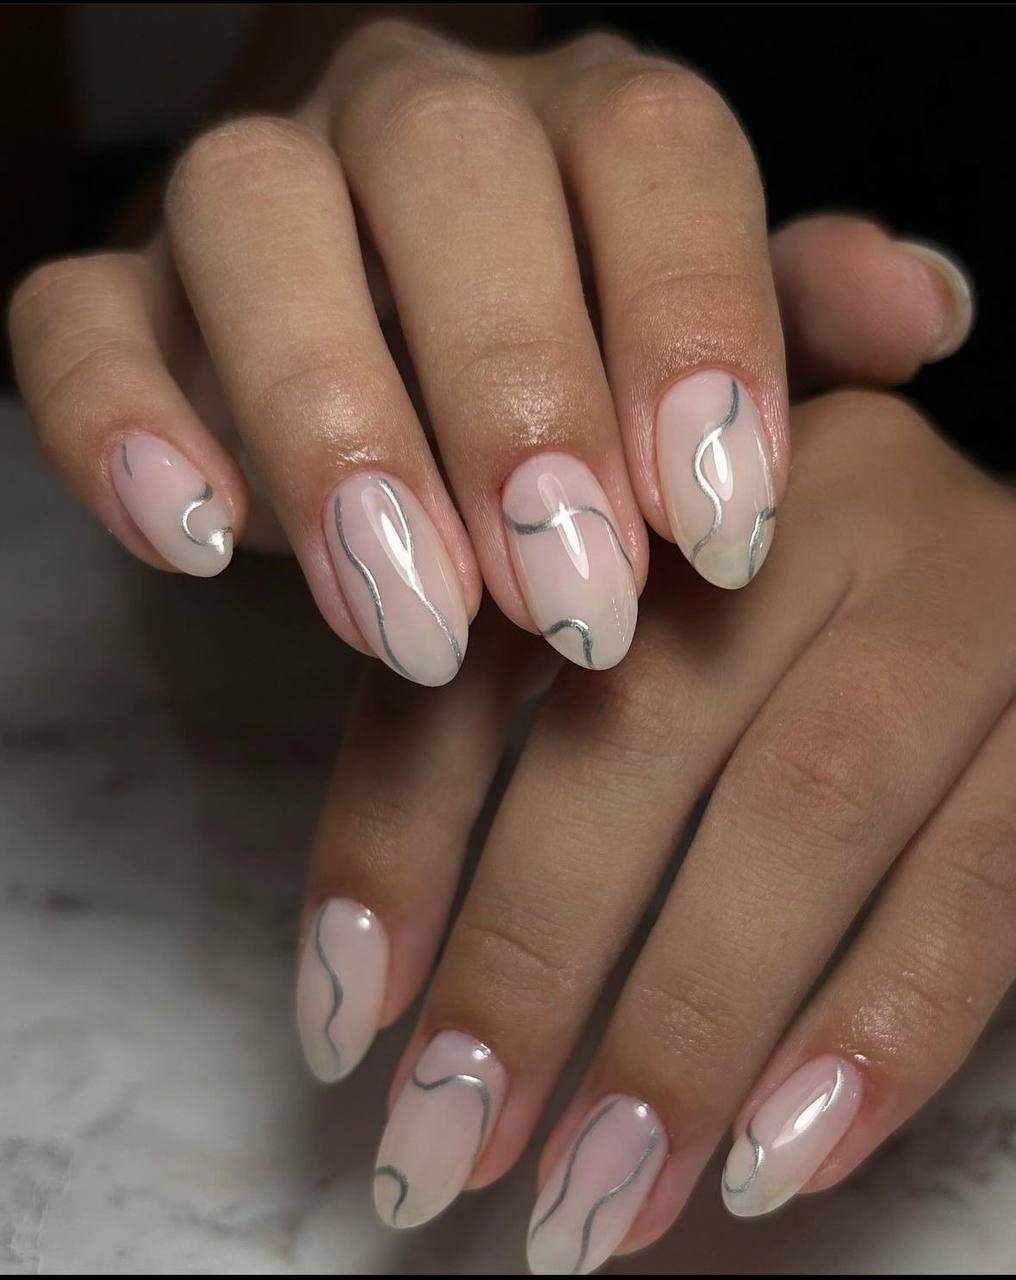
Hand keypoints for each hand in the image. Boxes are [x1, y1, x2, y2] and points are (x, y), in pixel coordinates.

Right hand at [8, 20, 971, 684]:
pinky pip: (69, 320)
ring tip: (412, 614)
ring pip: (250, 223)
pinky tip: (196, 540)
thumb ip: (793, 331)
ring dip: (334, 425)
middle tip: (576, 606)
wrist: (402, 367)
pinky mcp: (115, 297)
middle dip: (514, 398)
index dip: (694, 328)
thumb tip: (922, 307)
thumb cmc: (577, 385)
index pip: (651, 152)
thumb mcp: (698, 366)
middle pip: (450, 175)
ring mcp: (247, 199)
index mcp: (580, 124)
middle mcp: (412, 124)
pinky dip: (119, 422)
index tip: (720, 526)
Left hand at [296, 388, 1013, 1272]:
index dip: (395, 838)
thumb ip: (534, 726)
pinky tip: (780, 1163)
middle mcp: (807, 509)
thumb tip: (382, 972)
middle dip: (529, 958)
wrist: (997, 566)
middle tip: (444, 1142)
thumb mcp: (645, 624)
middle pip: (637, 733)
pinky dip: (878, 1026)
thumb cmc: (782, 617)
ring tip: (593, 1200)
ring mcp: (960, 597)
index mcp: (655, 477)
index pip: (483, 649)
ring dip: (687, 1024)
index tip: (342, 1022)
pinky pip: (982, 875)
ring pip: (806, 809)